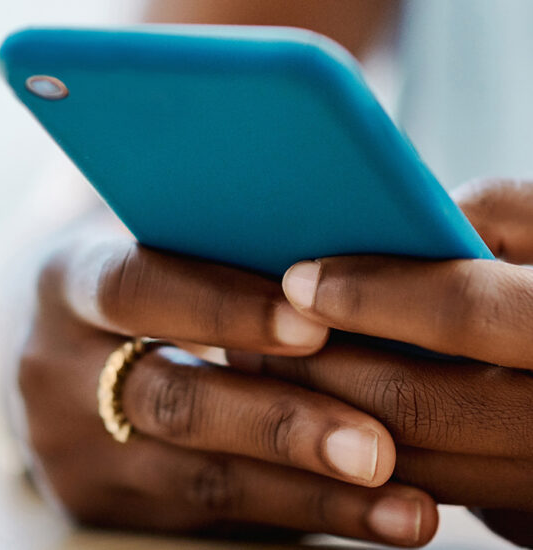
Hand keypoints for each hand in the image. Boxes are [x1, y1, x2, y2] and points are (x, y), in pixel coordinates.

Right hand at [17, 216, 437, 546]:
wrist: (59, 345)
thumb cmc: (135, 278)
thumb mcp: (152, 246)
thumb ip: (217, 249)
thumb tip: (334, 267)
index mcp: (70, 284)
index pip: (138, 289)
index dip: (224, 307)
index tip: (315, 325)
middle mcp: (59, 371)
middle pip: (174, 402)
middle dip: (281, 425)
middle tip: (376, 446)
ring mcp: (79, 449)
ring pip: (203, 480)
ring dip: (311, 492)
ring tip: (403, 507)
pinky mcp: (108, 500)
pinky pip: (212, 513)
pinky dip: (296, 510)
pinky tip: (364, 511)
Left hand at [229, 180, 532, 546]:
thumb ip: (474, 223)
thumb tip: (378, 243)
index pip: (468, 313)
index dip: (375, 297)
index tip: (298, 281)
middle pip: (422, 404)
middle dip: (326, 371)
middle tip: (255, 339)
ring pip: (414, 463)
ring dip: (329, 419)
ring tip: (271, 376)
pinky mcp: (522, 505)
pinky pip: (426, 489)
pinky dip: (364, 455)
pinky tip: (325, 414)